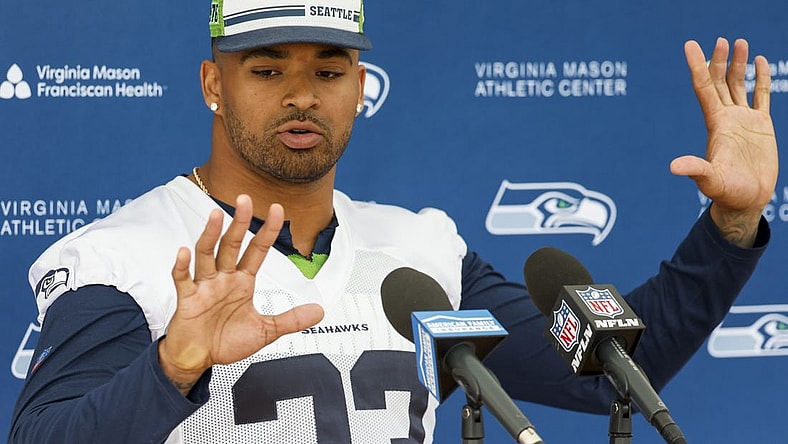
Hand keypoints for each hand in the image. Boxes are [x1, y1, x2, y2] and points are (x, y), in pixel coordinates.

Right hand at [159, 195, 323, 393]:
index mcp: (242, 282)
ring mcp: (204, 286)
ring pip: (206, 255)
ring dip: (211, 235)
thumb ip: (291, 319)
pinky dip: (182, 266)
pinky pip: (183, 280)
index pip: (257, 250)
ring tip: (216, 216)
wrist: (196, 359)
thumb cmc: (224, 341)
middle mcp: (223, 278)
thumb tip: (319, 311)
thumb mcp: (265, 331)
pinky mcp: (187, 300)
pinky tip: (183, 252)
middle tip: (245, 199)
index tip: (279, 210)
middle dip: (239, 222)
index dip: (268, 231)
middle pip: (231, 244)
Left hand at [671, 38, 777, 246]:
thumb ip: (696, 170)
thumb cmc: (726, 193)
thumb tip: (674, 167)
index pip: (703, 88)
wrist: (746, 201)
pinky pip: (761, 96)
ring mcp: (743, 120)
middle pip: (720, 82)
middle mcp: (727, 118)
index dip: (697, 66)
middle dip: (719, 60)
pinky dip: (761, 78)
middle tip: (721, 40)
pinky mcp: (761, 125)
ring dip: (737, 64)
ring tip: (738, 42)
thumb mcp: (710, 181)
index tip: (690, 45)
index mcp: (715, 124)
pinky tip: (760, 61)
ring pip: (738, 85)